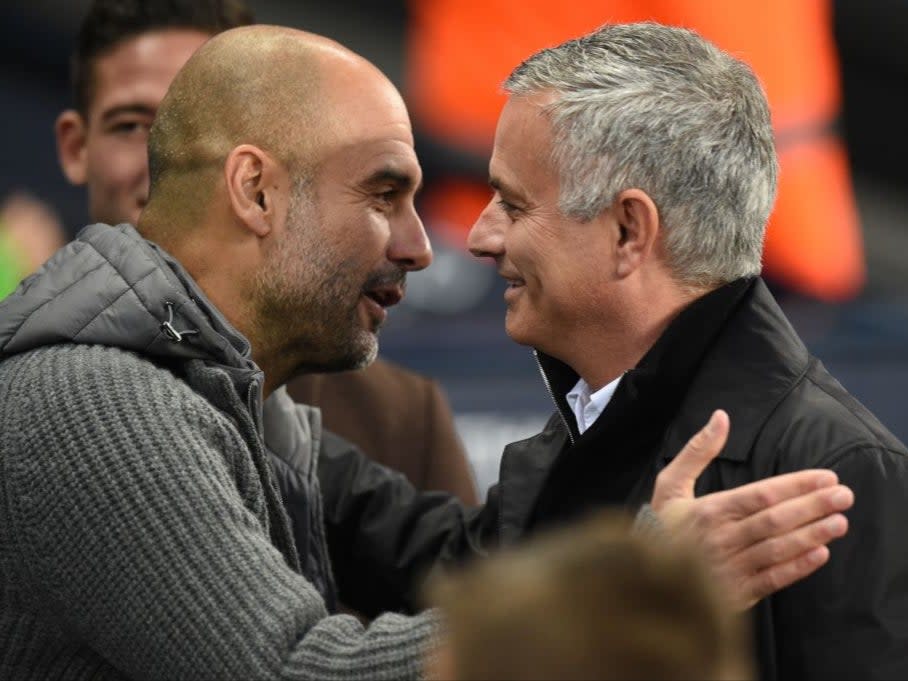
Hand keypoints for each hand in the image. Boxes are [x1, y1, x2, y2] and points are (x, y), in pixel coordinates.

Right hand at [651, 409, 853, 609]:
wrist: (646, 578)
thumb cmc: (662, 525)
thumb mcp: (671, 483)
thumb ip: (698, 450)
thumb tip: (721, 416)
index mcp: (707, 511)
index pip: (760, 494)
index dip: (796, 485)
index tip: (826, 477)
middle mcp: (719, 539)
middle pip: (774, 520)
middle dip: (813, 506)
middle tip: (844, 496)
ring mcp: (728, 569)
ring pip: (777, 549)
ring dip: (812, 535)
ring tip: (840, 522)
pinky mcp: (735, 594)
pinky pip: (771, 579)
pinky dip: (797, 568)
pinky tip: (820, 554)